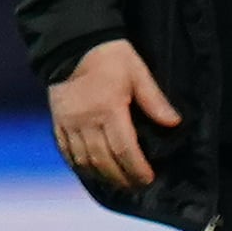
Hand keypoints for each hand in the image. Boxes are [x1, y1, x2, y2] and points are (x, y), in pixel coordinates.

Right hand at [48, 35, 181, 191]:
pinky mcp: (57, 120)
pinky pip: (65, 149)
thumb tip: (174, 123)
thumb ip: (155, 100)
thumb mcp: (138, 73)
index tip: (148, 179)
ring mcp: (69, 122)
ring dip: (100, 175)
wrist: (72, 44)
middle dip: (121, 177)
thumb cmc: (110, 57)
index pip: (125, 149)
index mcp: (109, 109)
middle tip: (135, 186)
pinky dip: (77, 164)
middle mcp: (86, 120)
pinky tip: (89, 171)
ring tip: (116, 183)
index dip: (137, 168)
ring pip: (83, 159)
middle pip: (103, 159)